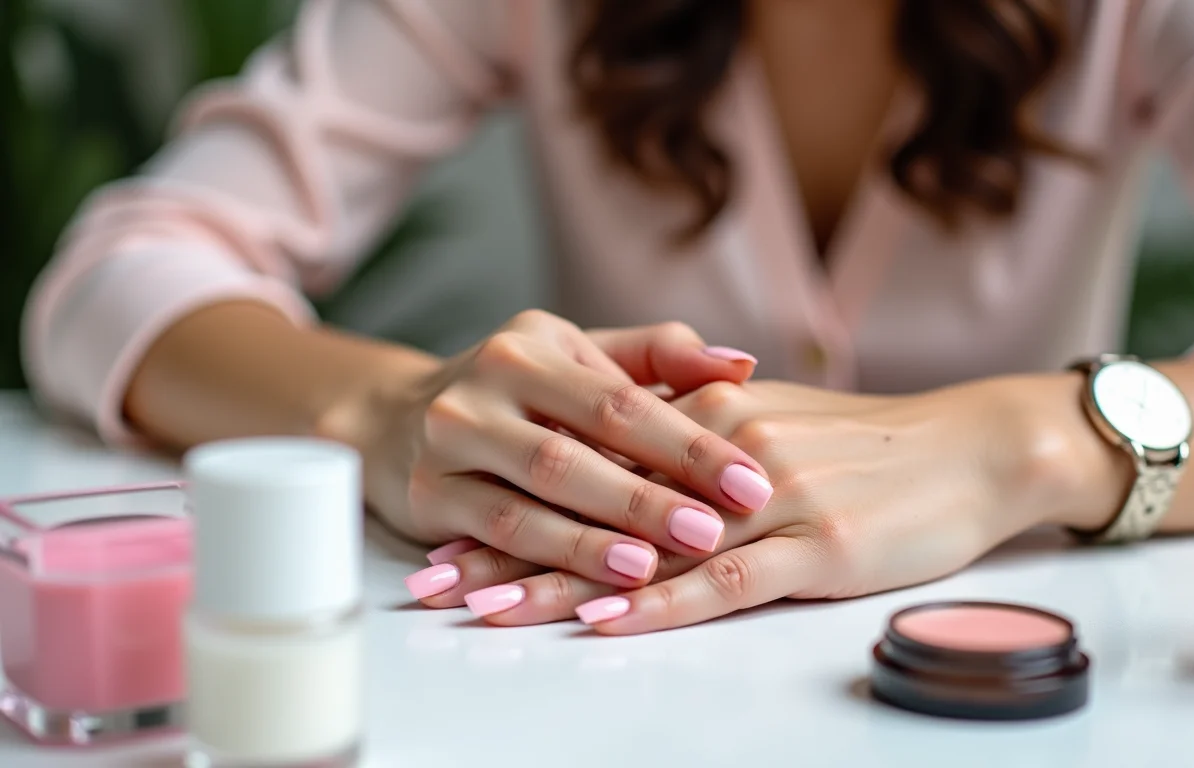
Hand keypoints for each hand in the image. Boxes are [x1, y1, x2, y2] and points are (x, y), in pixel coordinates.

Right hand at [326, 310, 772, 590]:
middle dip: (648, 496)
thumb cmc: (514, 389)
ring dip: (594, 538)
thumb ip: (659, 357)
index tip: (749, 479)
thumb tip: (742, 365)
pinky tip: (592, 585)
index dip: (688, 443)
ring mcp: (451, 442)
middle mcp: (485, 387)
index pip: (622, 400)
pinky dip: (547, 559)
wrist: (393, 417)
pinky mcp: (429, 493)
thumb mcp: (577, 355)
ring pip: (532, 497)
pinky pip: (495, 533)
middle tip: (715, 529)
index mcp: (534, 346)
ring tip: (655, 566)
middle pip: (577, 449)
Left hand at [414, 377, 1099, 630]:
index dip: (517, 497)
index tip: (451, 531)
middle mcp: (725, 449)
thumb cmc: (869, 443)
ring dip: (562, 581)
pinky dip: (659, 604)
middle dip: (511, 544)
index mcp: (711, 411)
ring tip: (488, 611)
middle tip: (438, 582)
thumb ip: (697, 435)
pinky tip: (607, 623)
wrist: (969, 448)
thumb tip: (628, 456)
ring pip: (646, 547)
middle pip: (599, 503)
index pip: (592, 460)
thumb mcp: (775, 420)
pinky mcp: (814, 546)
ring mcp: (769, 499)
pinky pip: (721, 581)